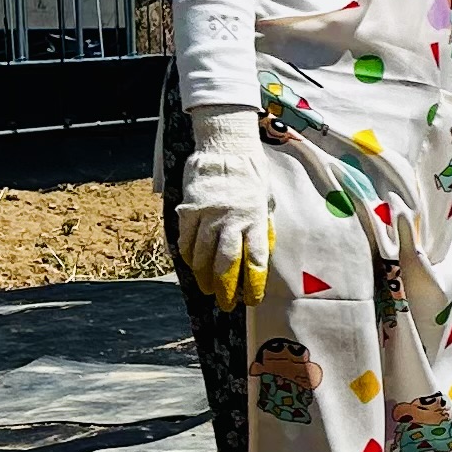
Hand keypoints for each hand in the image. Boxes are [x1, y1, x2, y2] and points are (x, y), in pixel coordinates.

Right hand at [173, 109, 279, 308]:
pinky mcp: (189, 209)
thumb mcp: (265, 201)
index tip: (252, 300)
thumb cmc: (250, 174)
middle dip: (227, 289)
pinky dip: (188, 256)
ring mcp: (208, 215)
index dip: (253, 284)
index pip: (255, 260)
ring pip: (204, 256)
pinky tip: (192, 266)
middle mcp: (232, 221)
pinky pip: (186, 240)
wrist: (225, 146)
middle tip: (227, 304)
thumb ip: (262, 226)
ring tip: (208, 289)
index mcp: (255, 219)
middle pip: (227, 264)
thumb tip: (261, 254)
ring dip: (205, 277)